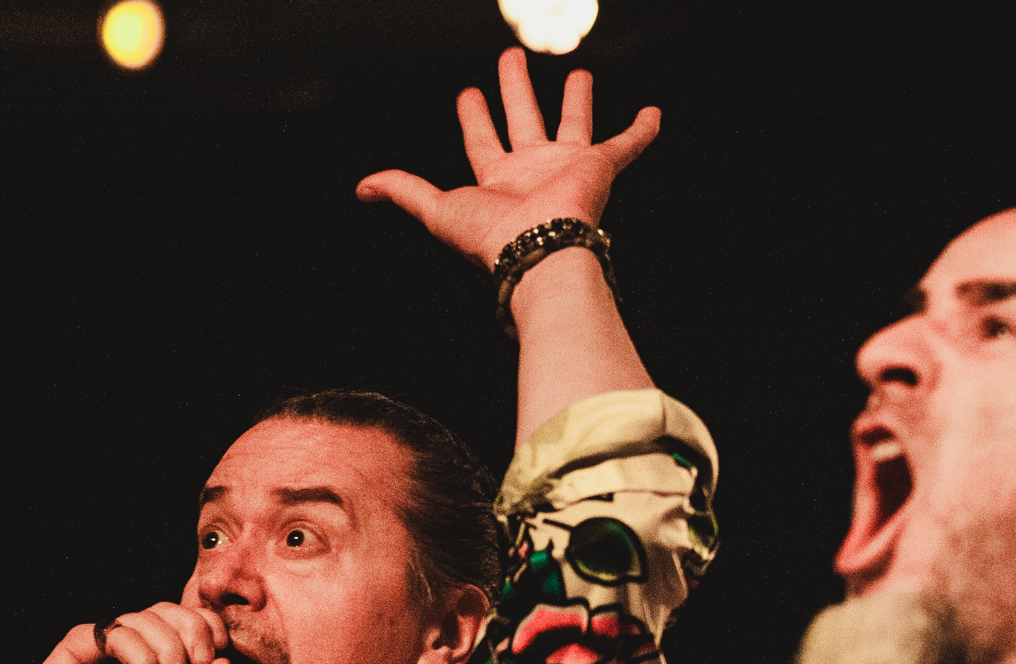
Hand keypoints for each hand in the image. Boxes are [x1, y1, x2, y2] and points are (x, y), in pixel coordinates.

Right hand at [17, 601, 238, 663]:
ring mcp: (108, 642)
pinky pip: (116, 634)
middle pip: (170, 610)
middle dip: (194, 631)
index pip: (192, 617)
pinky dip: (139, 660)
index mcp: (166, 654)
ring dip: (168, 652)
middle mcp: (138, 642)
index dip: (209, 625)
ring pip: (145, 619)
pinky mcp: (80, 644)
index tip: (218, 651)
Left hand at [356, 48, 659, 269]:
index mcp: (498, 180)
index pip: (482, 140)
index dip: (474, 116)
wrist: (539, 253)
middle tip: (509, 59)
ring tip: (578, 74)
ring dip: (577, 101)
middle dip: (515, 90)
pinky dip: (641, 131)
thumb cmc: (491, 238)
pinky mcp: (599, 168)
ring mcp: (568, 168)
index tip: (468, 93)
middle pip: (524, 121)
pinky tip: (653, 114)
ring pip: (574, 124)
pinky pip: (626, 146)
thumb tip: (362, 188)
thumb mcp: (436, 210)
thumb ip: (404, 192)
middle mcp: (532, 170)